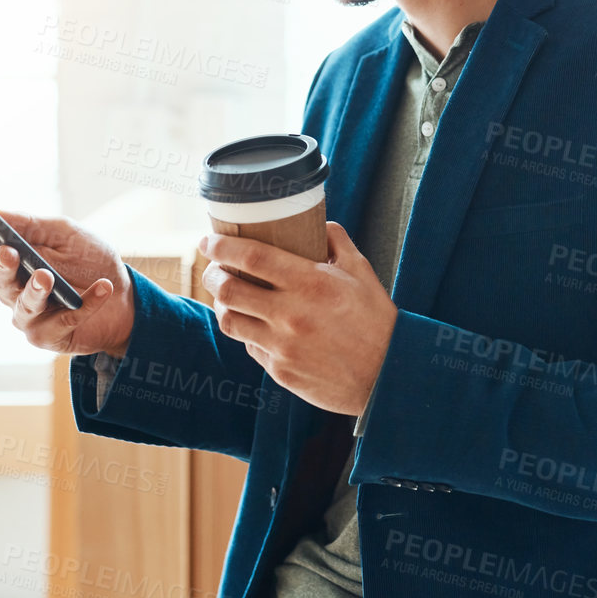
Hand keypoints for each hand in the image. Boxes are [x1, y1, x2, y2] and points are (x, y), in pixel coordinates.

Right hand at [0, 213, 134, 358]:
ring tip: (47, 277)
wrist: (122, 296)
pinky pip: (63, 321)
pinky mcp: (50, 336)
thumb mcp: (63, 233)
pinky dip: (86, 304)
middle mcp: (13, 290)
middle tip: (10, 253)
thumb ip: (30, 224)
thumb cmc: (88, 260)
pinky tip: (103, 287)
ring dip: (35, 291)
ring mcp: (29, 315)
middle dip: (2, 266)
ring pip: (24, 306)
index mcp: (12, 260)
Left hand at [199, 221, 396, 414]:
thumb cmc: (376, 319)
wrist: (387, 375)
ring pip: (230, 321)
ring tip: (225, 296)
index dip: (222, 246)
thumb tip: (318, 222)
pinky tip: (254, 323)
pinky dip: (246, 331)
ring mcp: (282, 346)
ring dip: (221, 304)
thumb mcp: (361, 271)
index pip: (252, 257)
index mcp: (311, 283)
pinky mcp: (280, 371)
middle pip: (228, 289)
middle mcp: (291, 314)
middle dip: (211, 274)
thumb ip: (336, 241)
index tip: (208, 240)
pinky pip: (250, 346)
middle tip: (212, 267)